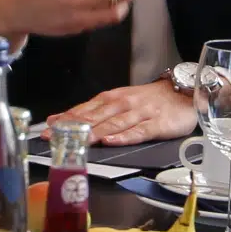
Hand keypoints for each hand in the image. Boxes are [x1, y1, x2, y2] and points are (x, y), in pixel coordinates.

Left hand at [48, 78, 197, 147]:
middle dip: (72, 128)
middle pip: (95, 117)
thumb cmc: (150, 99)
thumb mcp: (120, 100)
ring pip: (113, 124)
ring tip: (78, 140)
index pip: (83, 109)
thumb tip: (64, 119)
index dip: (64, 120)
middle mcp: (123, 104)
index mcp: (111, 99)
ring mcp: (140, 113)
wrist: (184, 90)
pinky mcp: (157, 124)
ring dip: (94, 132)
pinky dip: (124, 136)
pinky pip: (139, 131)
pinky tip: (112, 141)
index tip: (46, 129)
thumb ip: (95, 111)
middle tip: (54, 137)